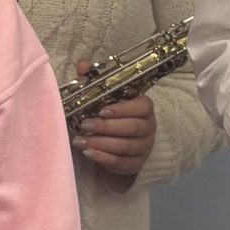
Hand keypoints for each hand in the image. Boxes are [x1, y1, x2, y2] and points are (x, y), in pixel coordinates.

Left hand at [72, 67, 155, 185]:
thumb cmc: (111, 112)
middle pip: (132, 128)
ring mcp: (144, 147)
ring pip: (126, 147)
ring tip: (80, 141)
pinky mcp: (136, 164)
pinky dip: (104, 159)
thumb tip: (83, 65)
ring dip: (101, 144)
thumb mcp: (102, 94)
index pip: (141, 107)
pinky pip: (122, 163)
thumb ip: (94, 80)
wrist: (118, 138)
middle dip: (106, 127)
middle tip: (85, 125)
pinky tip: (89, 153)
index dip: (122, 109)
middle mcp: (148, 127)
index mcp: (144, 107)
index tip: (101, 110)